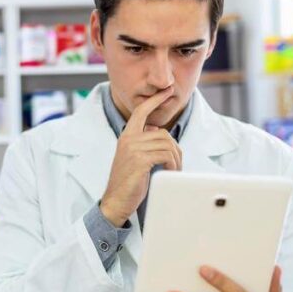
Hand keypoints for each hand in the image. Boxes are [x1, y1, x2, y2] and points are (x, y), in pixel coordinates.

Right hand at [99, 88, 181, 225]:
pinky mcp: (140, 160)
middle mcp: (128, 139)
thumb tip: (159, 131)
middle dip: (175, 149)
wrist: (116, 201)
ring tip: (173, 170)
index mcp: (126, 136)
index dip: (155, 100)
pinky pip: (166, 155)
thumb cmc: (128, 182)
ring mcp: (133, 149)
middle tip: (176, 164)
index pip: (140, 111)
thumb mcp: (134, 157)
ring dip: (176, 159)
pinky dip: (173, 164)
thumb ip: (144, 143)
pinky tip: (169, 172)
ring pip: (167, 144)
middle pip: (163, 133)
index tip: (167, 91)